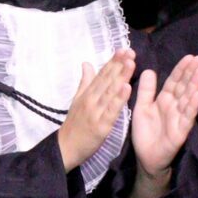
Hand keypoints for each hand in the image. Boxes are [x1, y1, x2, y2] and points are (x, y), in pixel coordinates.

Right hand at [57, 50, 134, 170]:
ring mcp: (96, 111)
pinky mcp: (101, 124)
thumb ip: (85, 82)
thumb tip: (87, 63)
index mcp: (87, 93)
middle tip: (130, 51)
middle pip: (107, 80)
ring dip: (121, 76)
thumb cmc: (74, 125)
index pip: (102, 74)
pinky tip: (127, 88)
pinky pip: (111, 110)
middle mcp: (91, 99)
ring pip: (110, 92)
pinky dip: (119, 98)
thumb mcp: (77, 100)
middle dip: (119, 65)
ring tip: (131, 63)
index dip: (113, 61)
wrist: (66, 148)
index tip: (123, 49)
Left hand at [130, 54, 197, 177]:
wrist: (146, 158)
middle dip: (192, 72)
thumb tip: (149, 69)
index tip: (190, 56)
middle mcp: (174, 107)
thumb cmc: (145, 132)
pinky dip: (193, 106)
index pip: (174, 81)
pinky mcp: (180, 132)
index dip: (181, 69)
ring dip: (195, 85)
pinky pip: (187, 117)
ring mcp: (179, 118)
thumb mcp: (141, 107)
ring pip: (188, 99)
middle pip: (184, 87)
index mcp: (164, 100)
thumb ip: (146, 90)